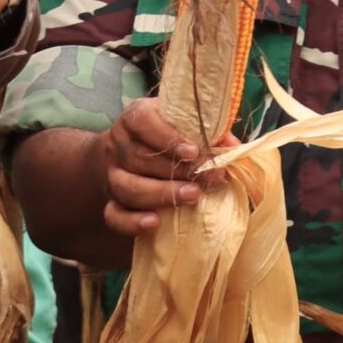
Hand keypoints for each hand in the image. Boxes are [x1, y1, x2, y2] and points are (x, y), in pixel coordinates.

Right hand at [97, 97, 218, 236]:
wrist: (123, 155)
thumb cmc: (163, 137)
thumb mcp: (180, 123)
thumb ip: (206, 131)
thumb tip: (232, 146)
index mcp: (134, 119)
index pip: (142, 121)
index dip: (167, 137)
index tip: (193, 152)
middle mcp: (118, 146)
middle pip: (138, 158)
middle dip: (176, 170)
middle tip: (208, 178)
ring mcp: (111, 175)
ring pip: (126, 187)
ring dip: (160, 193)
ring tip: (192, 196)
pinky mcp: (110, 202)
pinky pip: (114, 215)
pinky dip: (132, 221)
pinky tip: (155, 222)